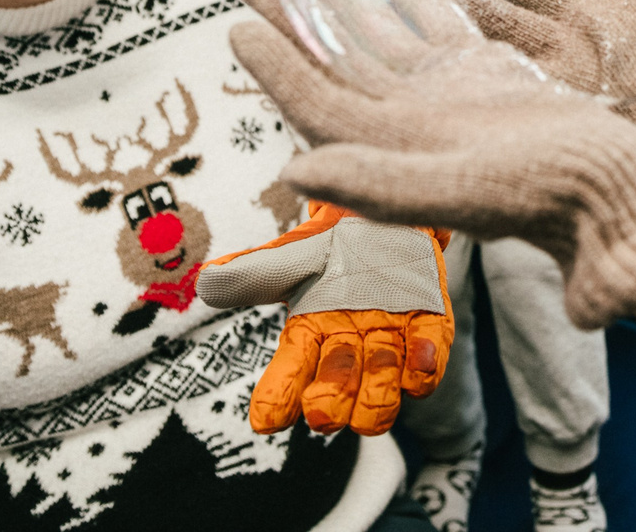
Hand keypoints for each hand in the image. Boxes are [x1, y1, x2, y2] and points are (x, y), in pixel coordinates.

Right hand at [198, 201, 451, 436]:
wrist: (385, 214)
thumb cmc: (330, 245)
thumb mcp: (291, 253)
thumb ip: (253, 270)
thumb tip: (206, 279)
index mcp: (308, 336)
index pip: (287, 377)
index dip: (277, 399)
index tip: (266, 420)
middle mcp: (348, 350)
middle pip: (337, 391)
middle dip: (330, 405)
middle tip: (322, 412)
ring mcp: (390, 342)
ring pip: (383, 387)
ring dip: (378, 393)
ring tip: (374, 389)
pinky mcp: (428, 327)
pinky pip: (429, 357)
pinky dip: (425, 365)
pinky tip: (420, 361)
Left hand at [229, 0, 635, 328]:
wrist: (621, 197)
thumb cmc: (549, 197)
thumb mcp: (462, 189)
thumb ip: (379, 184)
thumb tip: (298, 169)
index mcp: (397, 149)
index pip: (318, 103)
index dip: (276, 66)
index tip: (239, 24)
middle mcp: (416, 124)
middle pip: (338, 65)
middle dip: (293, 21)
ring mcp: (454, 100)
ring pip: (387, 43)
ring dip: (349, 6)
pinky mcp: (494, 82)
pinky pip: (445, 31)